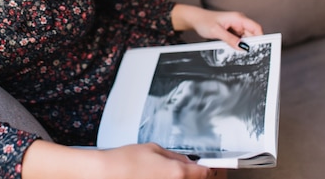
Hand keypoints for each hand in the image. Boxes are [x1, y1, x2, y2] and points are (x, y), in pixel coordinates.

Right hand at [22, 140, 225, 178]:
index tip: (220, 168)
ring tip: (190, 175)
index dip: (217, 170)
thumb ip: (175, 157)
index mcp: (178, 173)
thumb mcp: (153, 149)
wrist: (104, 175)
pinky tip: (170, 178)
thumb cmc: (124, 162)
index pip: (209, 174)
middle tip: (208, 173)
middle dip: (207, 178)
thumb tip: (189, 162)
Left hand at [171, 4, 262, 49]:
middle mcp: (239, 21)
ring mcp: (236, 26)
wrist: (195, 19)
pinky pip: (239, 39)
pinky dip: (237, 44)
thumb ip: (230, 40)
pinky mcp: (232, 31)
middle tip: (244, 54)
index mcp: (238, 18)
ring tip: (233, 48)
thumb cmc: (204, 21)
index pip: (256, 28)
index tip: (258, 49)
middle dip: (250, 44)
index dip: (260, 38)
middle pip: (252, 35)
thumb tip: (243, 48)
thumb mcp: (216, 32)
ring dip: (242, 45)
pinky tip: (231, 47)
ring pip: (245, 38)